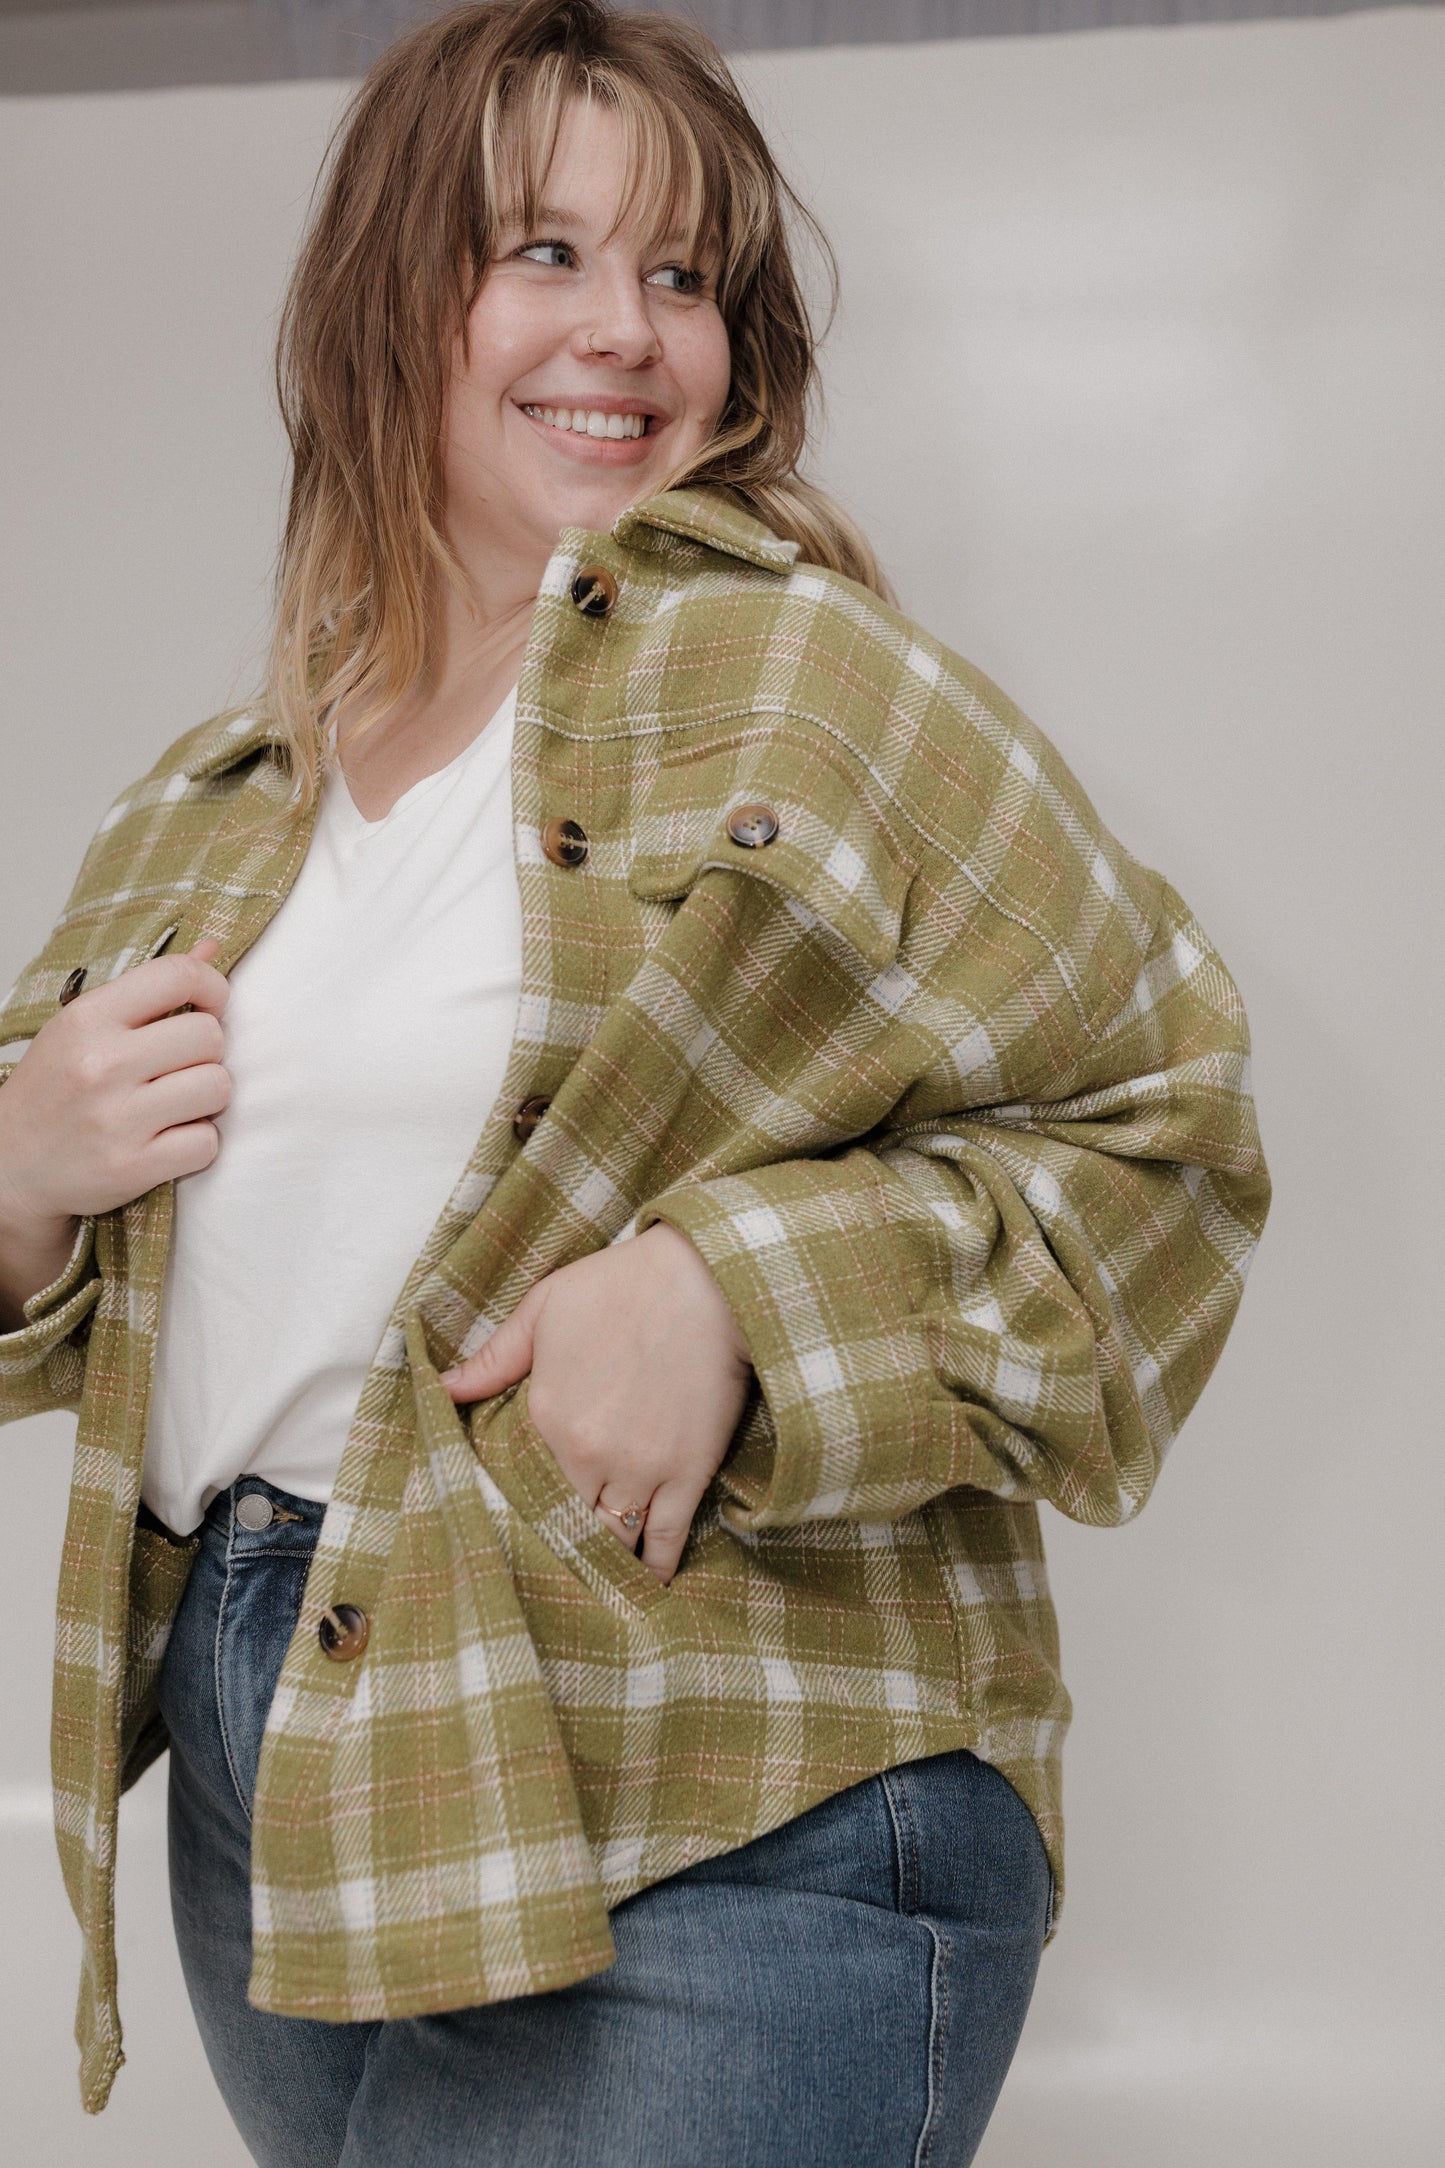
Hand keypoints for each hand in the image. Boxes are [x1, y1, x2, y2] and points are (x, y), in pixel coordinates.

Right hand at [0, 938, 229, 1323]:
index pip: (178, 976)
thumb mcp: (85, 1027)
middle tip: (179, 1068)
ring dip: (207, 1099)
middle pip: (210, 1035)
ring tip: (175, 1104)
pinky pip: (208, 1143)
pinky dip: (197, 1144)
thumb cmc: (54, 1090)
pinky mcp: (132, 1167)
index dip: (213, 989)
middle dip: (207, 1053)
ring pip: (218, 1087)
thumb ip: (150, 989)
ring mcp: (117, 1118)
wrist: (9, 1165)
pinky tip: (168, 1139)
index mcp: (88, 1019)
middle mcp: (101, 1064)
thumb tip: (212, 949)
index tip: (209, 1007)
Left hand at [442, 1223, 751, 1583]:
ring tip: (594, 1582)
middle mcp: (588, 1454)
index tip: (518, 1524)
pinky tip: (646, 1585)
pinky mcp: (687, 1474)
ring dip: (601, 1561)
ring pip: (611, 1539)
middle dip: (559, 1543)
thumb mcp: (545, 1307)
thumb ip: (494, 1356)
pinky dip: (653, 1568)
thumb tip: (442, 1387)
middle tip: (554, 1562)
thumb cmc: (623, 1285)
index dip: (520, 1507)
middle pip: (564, 1522)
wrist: (709, 1279)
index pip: (520, 1484)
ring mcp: (640, 1468)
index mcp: (546, 1417)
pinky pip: (665, 1539)